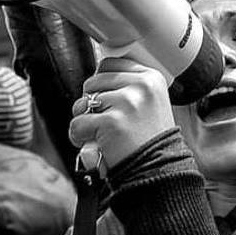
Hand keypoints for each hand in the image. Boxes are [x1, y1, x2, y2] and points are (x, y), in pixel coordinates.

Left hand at [68, 57, 174, 172]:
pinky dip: (79, 137)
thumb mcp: (151, 102)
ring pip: (83, 102)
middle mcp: (141, 85)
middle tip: (103, 120)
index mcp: (151, 78)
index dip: (102, 83)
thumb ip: (129, 86)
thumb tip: (96, 78)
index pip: (111, 63)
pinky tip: (95, 144)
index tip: (107, 100)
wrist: (158, 170)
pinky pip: (78, 124)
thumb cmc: (150, 140)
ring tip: (99, 134)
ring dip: (84, 120)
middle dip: (91, 102)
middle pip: (94, 81)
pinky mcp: (112, 122)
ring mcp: (127, 102)